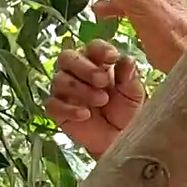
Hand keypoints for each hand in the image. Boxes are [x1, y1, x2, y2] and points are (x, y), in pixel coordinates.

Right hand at [46, 39, 146, 158]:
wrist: (120, 139)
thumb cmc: (126, 111)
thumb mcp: (133, 94)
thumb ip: (129, 77)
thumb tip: (128, 60)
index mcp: (97, 63)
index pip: (92, 47)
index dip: (100, 49)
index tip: (112, 57)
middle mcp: (76, 72)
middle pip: (67, 58)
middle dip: (85, 68)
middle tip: (102, 81)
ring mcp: (64, 90)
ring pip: (60, 80)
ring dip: (81, 89)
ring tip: (101, 100)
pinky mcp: (57, 109)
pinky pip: (53, 104)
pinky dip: (69, 109)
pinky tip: (85, 114)